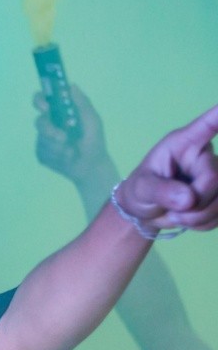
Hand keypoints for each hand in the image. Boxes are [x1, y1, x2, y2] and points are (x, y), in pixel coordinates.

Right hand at [34, 85, 109, 185]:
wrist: (91, 166)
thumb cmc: (93, 140)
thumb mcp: (92, 119)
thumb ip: (82, 103)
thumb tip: (71, 86)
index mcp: (59, 113)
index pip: (42, 100)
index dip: (39, 101)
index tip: (45, 107)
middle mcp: (48, 124)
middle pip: (39, 122)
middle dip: (50, 131)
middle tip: (62, 138)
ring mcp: (43, 140)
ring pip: (42, 140)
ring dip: (58, 146)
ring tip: (71, 152)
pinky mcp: (41, 154)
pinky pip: (42, 152)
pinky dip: (56, 156)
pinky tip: (66, 158)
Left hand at [116, 103, 217, 232]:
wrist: (144, 212)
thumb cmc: (140, 189)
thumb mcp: (142, 188)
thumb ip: (161, 191)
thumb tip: (188, 199)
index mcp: (184, 144)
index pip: (206, 126)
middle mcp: (204, 157)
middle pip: (215, 179)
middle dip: (196, 202)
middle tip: (175, 211)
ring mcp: (215, 176)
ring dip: (199, 216)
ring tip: (177, 216)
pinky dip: (203, 223)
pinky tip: (188, 219)